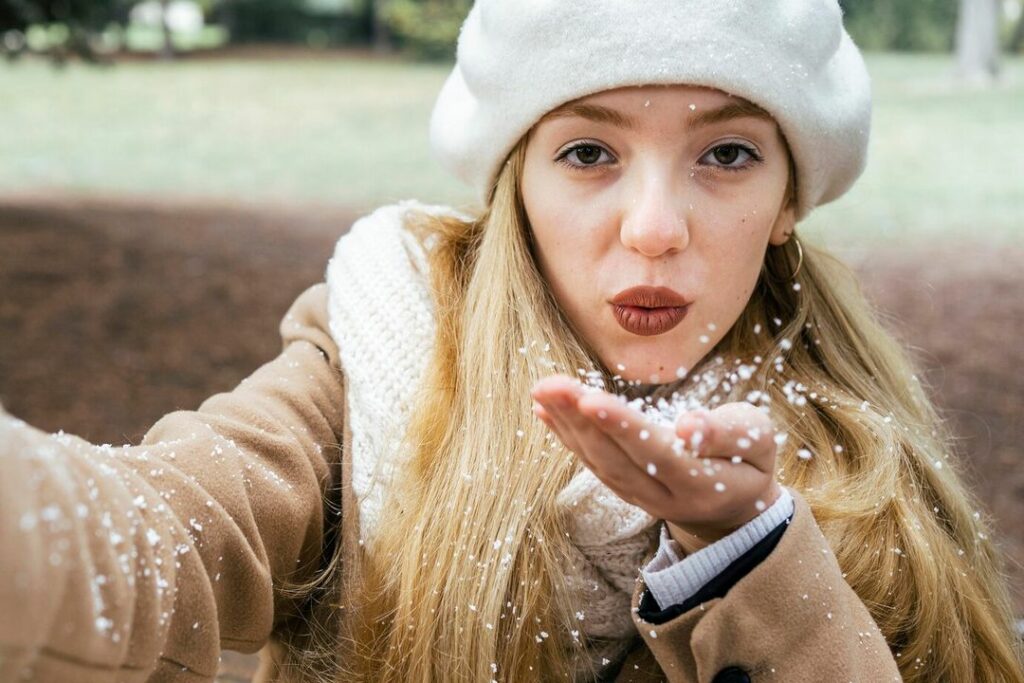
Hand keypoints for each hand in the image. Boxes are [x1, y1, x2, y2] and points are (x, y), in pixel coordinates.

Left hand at [531, 375, 780, 553]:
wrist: (734, 508)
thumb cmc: (749, 461)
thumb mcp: (757, 441)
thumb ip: (727, 433)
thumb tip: (688, 426)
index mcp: (700, 485)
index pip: (655, 454)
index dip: (622, 427)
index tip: (591, 399)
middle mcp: (663, 498)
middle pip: (615, 459)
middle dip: (579, 420)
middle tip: (551, 385)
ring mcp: (639, 498)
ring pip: (597, 462)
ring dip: (566, 424)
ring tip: (543, 389)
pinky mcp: (623, 488)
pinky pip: (590, 462)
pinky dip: (565, 435)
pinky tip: (545, 409)